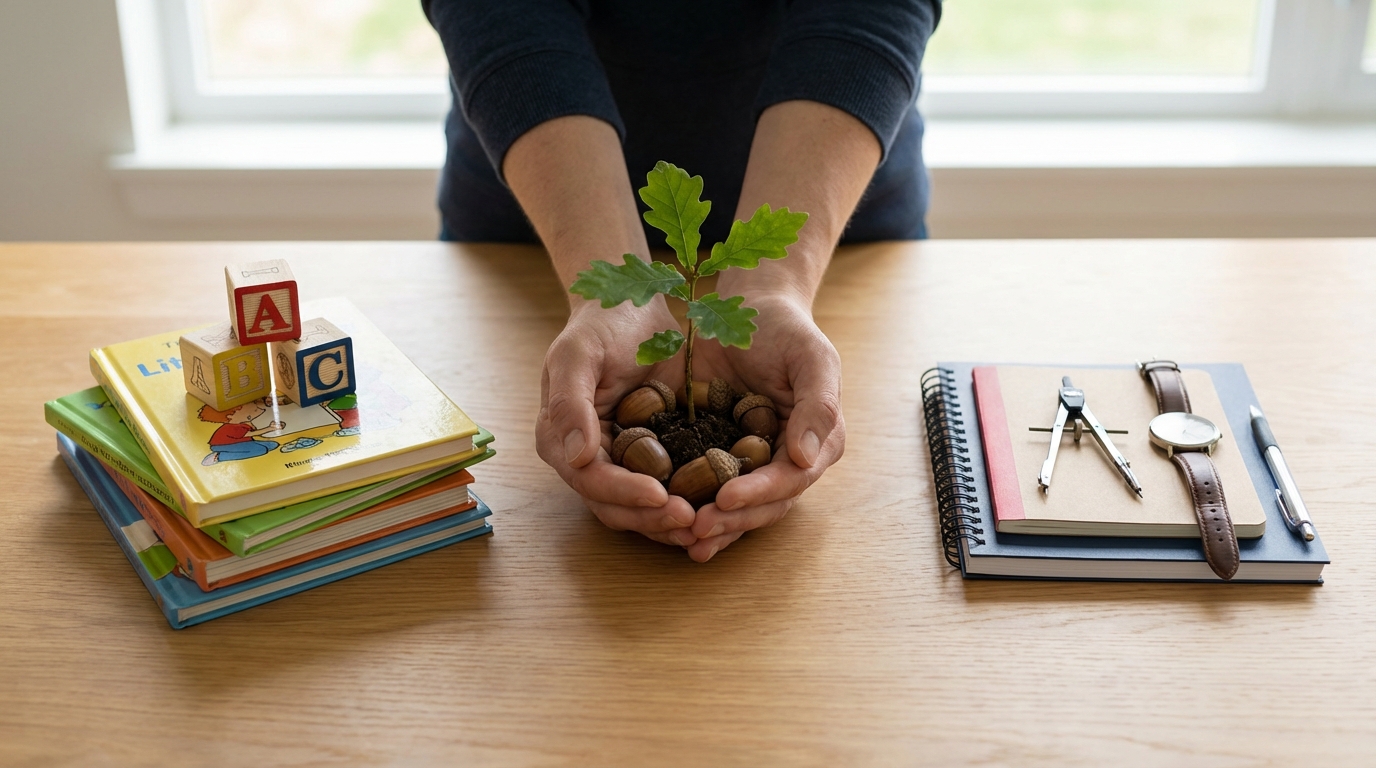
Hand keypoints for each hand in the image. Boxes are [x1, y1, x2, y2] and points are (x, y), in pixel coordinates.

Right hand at [535, 298, 699, 547]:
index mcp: (560, 439)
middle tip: (692, 520)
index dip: (625, 494)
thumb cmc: (601, 323)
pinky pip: (667, 490)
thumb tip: (575, 456)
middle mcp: (585, 459)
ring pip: (641, 508)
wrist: (632, 303)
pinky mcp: (650, 457)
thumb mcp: (579, 354)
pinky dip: (688, 502)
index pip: (591, 481)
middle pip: (615, 506)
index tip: (662, 497)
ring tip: (707, 523)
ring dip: (671, 522)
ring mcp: (618, 461)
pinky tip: (717, 507)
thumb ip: (571, 403)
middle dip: (653, 518)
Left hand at [684, 290, 843, 561]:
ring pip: (735, 506)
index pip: (789, 480)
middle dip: (731, 521)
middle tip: (695, 530)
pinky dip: (690, 505)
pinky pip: (705, 487)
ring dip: (712, 527)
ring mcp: (753, 461)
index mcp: (817, 443)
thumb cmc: (786, 329)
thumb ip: (818, 405)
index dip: (757, 495)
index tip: (724, 499)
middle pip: (763, 505)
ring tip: (682, 538)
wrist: (749, 306)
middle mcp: (788, 461)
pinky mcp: (719, 453)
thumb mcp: (812, 358)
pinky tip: (665, 519)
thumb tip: (808, 458)